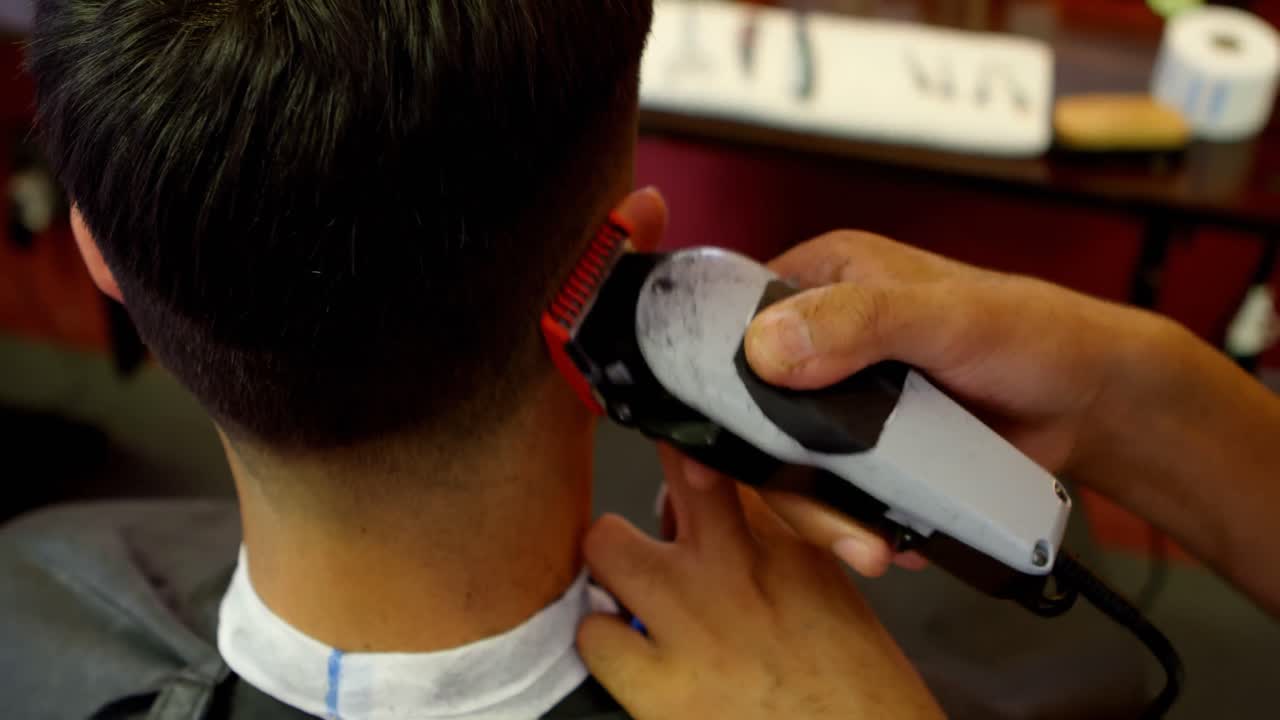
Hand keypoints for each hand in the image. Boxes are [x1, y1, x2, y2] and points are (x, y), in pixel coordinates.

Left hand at [578, 446, 943, 719]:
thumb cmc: (858, 693)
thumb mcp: (830, 594)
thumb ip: (776, 545)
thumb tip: (718, 515)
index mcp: (790, 543)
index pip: (732, 460)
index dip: (705, 456)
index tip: (693, 460)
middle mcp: (735, 568)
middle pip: (673, 472)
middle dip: (662, 482)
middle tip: (661, 514)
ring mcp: (691, 623)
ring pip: (606, 545)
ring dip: (614, 561)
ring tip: (629, 584)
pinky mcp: (660, 687)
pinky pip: (593, 634)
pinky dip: (602, 639)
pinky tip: (628, 649)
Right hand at [740, 230, 1279, 614]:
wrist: (1089, 401)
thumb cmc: (1028, 330)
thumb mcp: (943, 315)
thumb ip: (859, 323)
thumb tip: (767, 349)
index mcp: (819, 283)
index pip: (729, 329)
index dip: (705, 386)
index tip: (701, 449)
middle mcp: (818, 341)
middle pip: (752, 416)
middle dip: (776, 478)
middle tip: (816, 517)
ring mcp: (842, 404)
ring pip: (790, 467)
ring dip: (821, 516)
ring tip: (868, 548)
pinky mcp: (869, 453)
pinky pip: (836, 495)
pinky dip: (856, 526)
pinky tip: (892, 540)